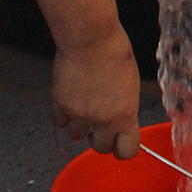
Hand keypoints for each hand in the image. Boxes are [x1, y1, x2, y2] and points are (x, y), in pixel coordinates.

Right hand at [52, 26, 140, 158]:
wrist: (91, 40)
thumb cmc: (116, 55)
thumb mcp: (132, 86)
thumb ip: (125, 108)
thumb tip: (120, 121)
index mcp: (126, 115)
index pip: (127, 151)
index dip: (123, 149)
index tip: (119, 143)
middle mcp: (103, 120)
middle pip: (100, 148)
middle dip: (100, 139)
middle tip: (99, 126)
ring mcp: (79, 115)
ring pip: (76, 136)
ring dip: (80, 126)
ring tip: (84, 107)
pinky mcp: (60, 105)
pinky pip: (59, 123)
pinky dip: (64, 116)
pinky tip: (70, 100)